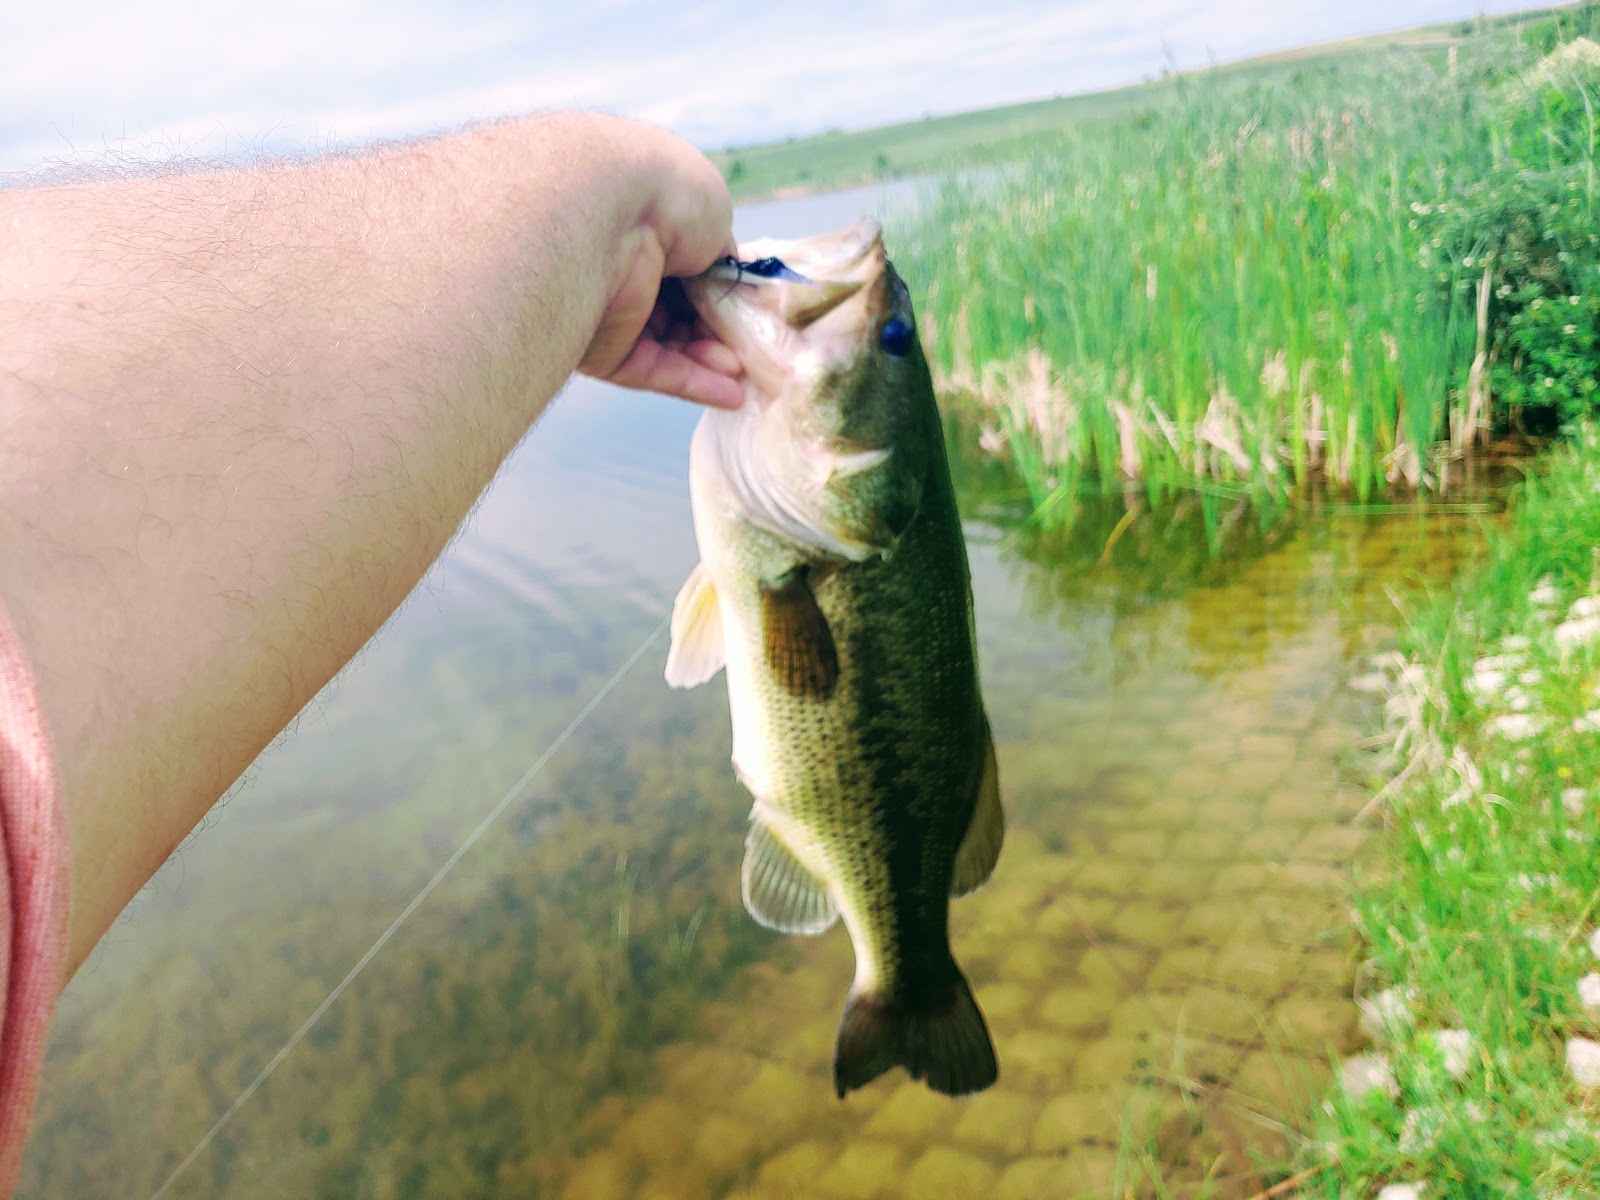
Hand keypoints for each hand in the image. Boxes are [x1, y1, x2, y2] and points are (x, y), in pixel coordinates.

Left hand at [575, 125, 744, 409]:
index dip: (725, 294)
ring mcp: (613, 312)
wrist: (609, 216)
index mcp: (648, 228)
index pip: (692, 271)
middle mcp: (627, 269)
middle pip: (684, 313)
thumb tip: (729, 275)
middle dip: (722, 333)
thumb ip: (722, 251)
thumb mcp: (713, 215)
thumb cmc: (666, 196)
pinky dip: (695, 384)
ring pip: (673, 347)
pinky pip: (655, 372)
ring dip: (712, 361)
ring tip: (743, 369)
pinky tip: (732, 395)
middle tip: (754, 348)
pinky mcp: (604, 351)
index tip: (754, 311)